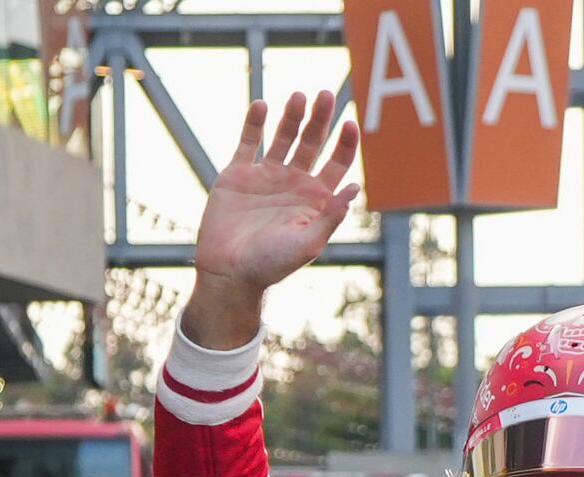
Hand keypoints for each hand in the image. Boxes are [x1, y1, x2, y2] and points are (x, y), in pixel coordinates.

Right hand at [182, 91, 359, 346]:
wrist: (228, 273)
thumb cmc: (271, 265)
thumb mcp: (307, 243)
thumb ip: (330, 216)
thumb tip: (354, 188)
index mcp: (314, 198)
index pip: (336, 162)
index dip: (345, 143)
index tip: (350, 123)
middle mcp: (293, 182)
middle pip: (312, 142)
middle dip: (321, 119)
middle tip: (326, 95)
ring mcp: (265, 176)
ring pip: (283, 136)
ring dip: (292, 115)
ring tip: (298, 96)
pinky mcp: (237, 174)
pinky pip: (248, 141)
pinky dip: (254, 122)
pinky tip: (262, 105)